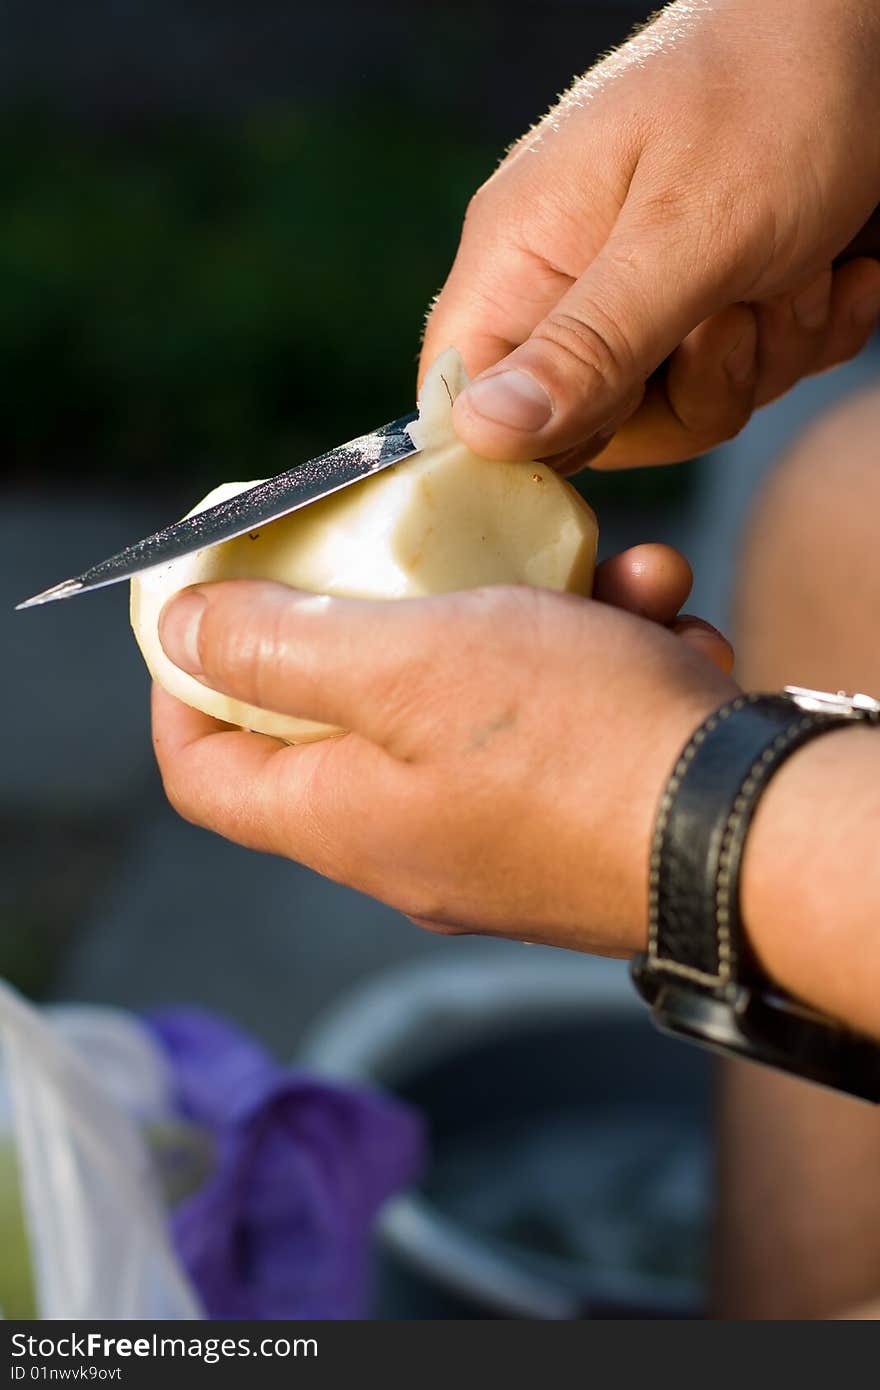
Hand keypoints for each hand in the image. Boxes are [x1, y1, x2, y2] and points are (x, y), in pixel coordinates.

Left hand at [152, 547, 735, 955]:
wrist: (752, 833)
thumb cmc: (573, 746)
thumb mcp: (403, 664)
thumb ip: (281, 646)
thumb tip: (181, 631)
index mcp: (344, 819)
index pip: (205, 770)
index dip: (186, 681)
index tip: (213, 595)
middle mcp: (413, 841)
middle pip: (348, 712)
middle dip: (392, 608)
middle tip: (430, 540)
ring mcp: (500, 833)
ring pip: (478, 695)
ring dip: (531, 614)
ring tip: (608, 573)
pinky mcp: (580, 815)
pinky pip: (561, 719)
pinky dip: (602, 654)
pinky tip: (662, 620)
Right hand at [423, 0, 879, 470]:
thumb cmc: (777, 93)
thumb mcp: (686, 233)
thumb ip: (587, 345)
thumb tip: (478, 435)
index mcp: (521, 256)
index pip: (464, 404)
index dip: (526, 448)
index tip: (617, 416)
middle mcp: (570, 285)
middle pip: (590, 431)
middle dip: (690, 397)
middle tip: (736, 316)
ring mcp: (644, 298)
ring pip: (683, 413)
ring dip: (767, 357)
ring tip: (800, 267)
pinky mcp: (711, 303)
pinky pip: (748, 381)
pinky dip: (807, 336)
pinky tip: (833, 267)